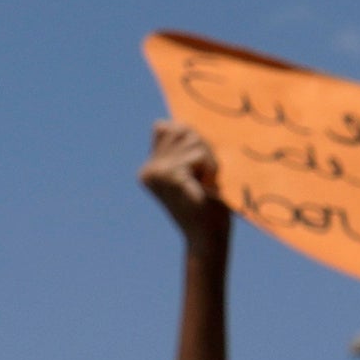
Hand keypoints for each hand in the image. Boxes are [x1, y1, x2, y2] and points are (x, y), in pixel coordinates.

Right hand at [140, 118, 228, 234]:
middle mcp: (148, 170)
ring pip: (193, 140)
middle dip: (202, 149)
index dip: (193, 143)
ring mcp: (158, 173)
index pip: (169, 128)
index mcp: (148, 170)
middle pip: (182, 129)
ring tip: (206, 184)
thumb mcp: (190, 170)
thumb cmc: (206, 204)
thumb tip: (159, 122)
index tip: (197, 172)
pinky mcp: (173, 177)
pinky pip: (199, 156)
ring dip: (209, 160)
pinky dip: (211, 169)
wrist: (208, 237)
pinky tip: (207, 188)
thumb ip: (177, 147)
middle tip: (205, 178)